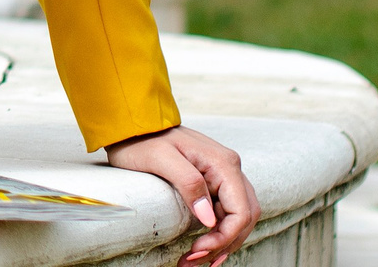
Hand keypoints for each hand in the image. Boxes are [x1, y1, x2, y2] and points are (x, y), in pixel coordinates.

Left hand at [105, 126, 256, 264]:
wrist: (133, 124)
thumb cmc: (143, 138)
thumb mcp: (160, 159)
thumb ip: (189, 184)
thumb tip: (210, 219)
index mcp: (223, 163)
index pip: (241, 211)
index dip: (224, 237)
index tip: (199, 250)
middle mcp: (229, 168)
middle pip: (244, 217)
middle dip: (223, 244)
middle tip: (194, 260)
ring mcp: (222, 174)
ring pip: (237, 217)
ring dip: (221, 242)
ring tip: (195, 259)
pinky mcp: (212, 181)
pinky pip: (225, 212)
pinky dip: (217, 232)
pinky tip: (203, 246)